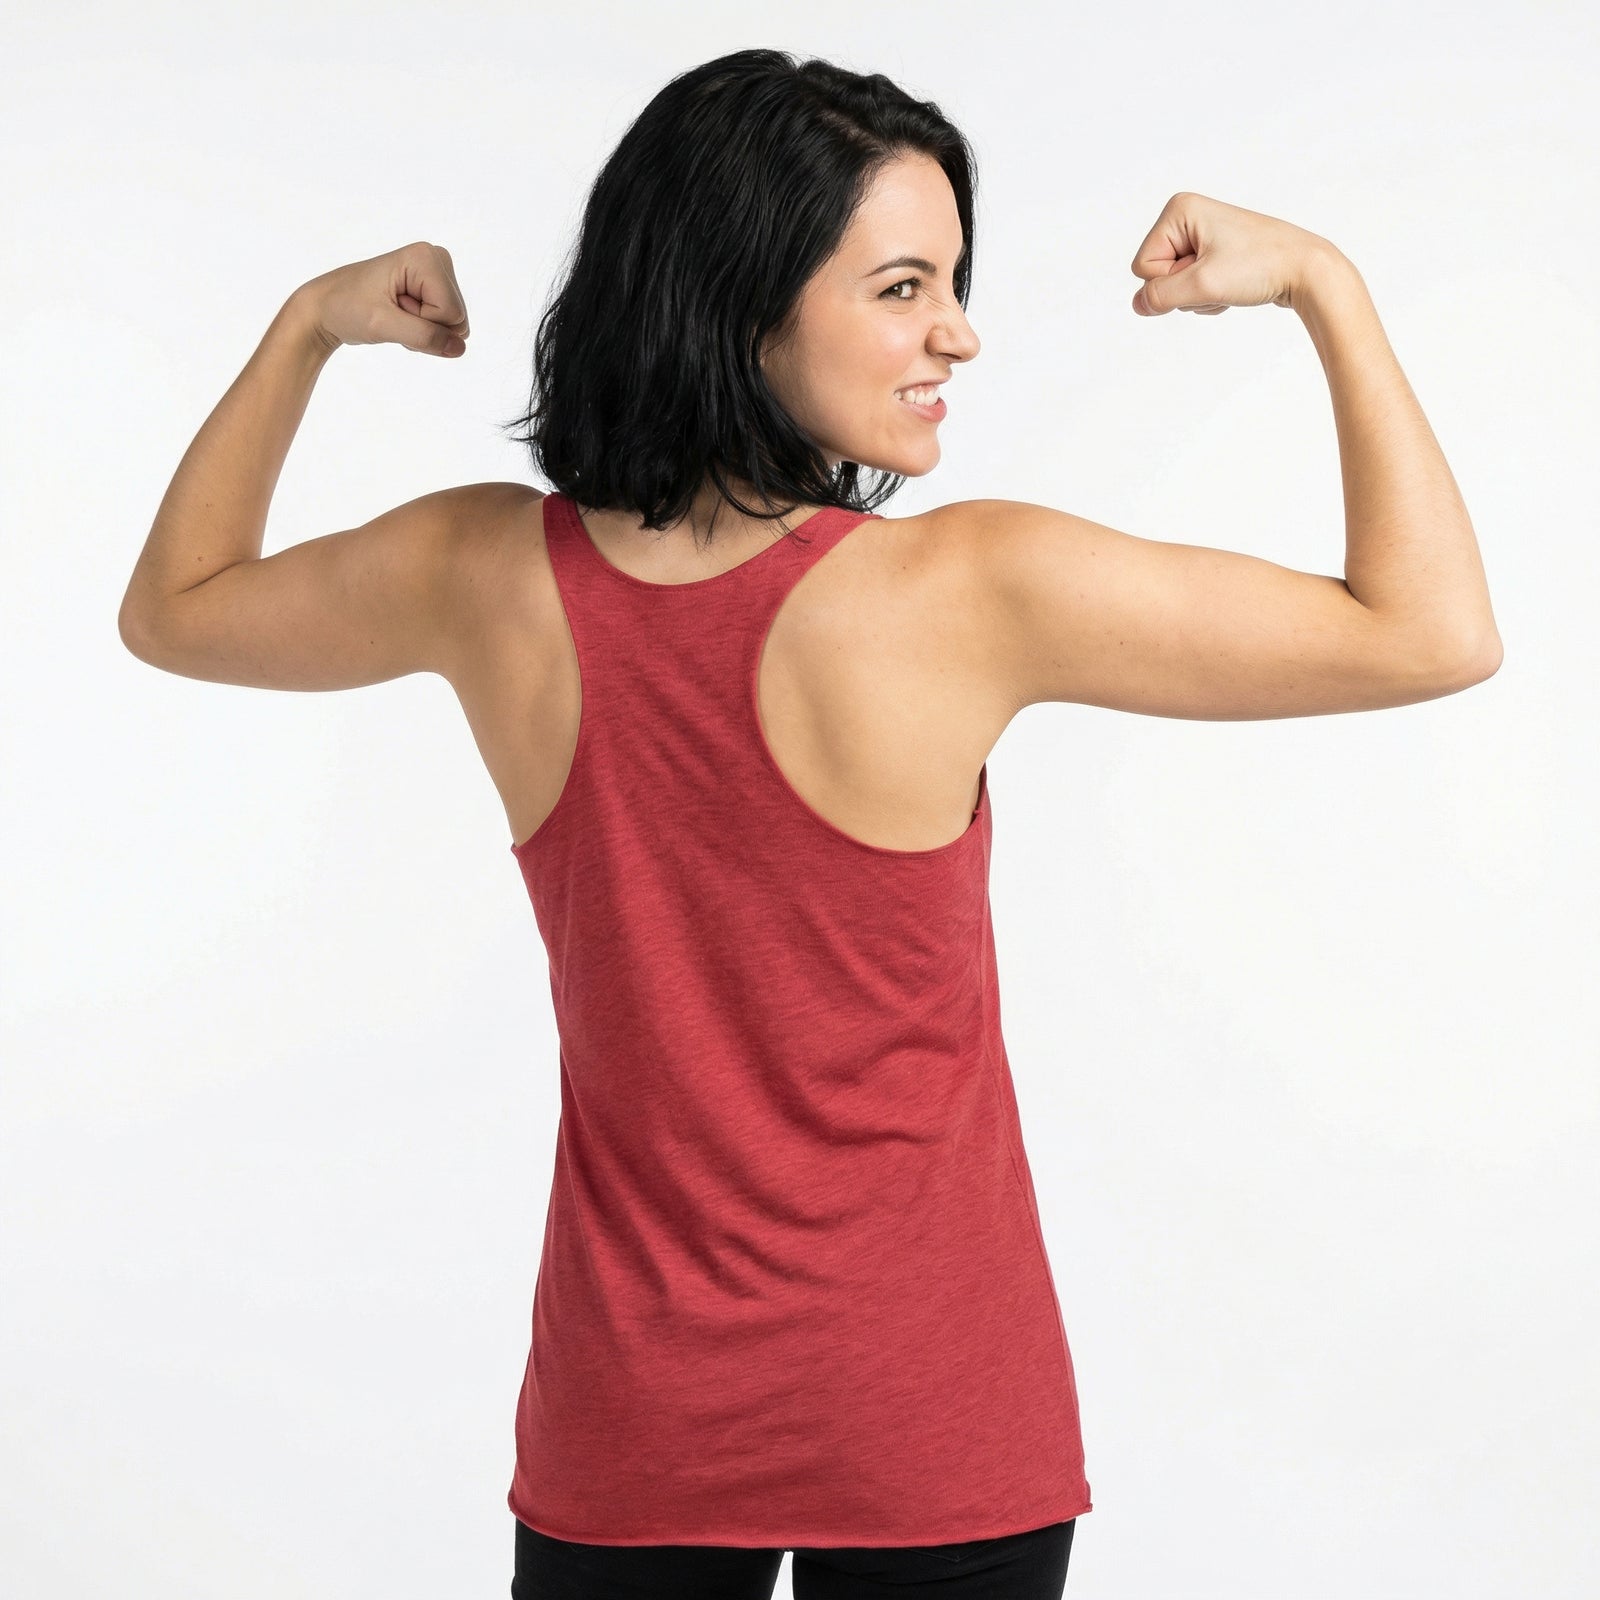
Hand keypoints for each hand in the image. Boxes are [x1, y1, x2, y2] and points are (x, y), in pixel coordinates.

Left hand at [297, 241, 470, 356]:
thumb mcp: (383, 325)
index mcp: (425, 257)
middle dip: (425, 328)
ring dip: (422, 331)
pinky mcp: (434, 287)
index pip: (452, 313)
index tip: (393, 309)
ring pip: (453, 325)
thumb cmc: (347, 308)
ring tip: (394, 315)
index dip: (424, 324)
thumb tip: (460, 349)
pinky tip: (400, 317)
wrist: (327, 306)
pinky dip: (422, 330)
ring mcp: (437, 273)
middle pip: (457, 318)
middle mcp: (437, 258)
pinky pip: (446, 325)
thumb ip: (424, 337)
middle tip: (393, 314)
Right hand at [1129, 193, 1334, 316]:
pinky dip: (1209, 295)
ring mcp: (1200, 235)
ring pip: (1174, 285)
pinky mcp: (1213, 253)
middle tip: (1219, 279)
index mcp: (1178, 210)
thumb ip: (1160, 297)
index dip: (1170, 282)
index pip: (1143, 267)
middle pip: (1156, 275)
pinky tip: (1233, 284)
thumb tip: (1138, 305)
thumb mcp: (1202, 285)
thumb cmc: (1260, 266)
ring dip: (1198, 295)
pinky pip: (1191, 286)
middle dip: (1185, 289)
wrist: (1304, 269)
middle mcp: (1186, 217)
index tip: (1205, 272)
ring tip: (1230, 281)